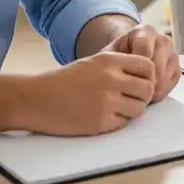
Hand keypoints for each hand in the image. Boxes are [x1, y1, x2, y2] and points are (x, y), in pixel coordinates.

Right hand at [18, 52, 157, 135]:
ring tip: (115, 109)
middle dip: (142, 97)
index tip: (139, 84)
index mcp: (110, 60)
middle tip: (131, 100)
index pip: (148, 66)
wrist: (35, 99)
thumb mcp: (93, 63)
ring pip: (139, 109)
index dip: (148, 77)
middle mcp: (111, 78)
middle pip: (148, 89)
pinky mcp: (100, 121)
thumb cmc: (63, 81)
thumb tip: (148, 77)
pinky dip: (117, 122)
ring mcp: (106, 101)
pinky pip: (123, 123)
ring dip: (131, 111)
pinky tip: (102, 117)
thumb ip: (119, 67)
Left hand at [103, 24, 180, 101]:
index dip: (133, 66)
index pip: (144, 49)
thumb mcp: (108, 55)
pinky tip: (146, 93)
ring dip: (149, 89)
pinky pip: (170, 85)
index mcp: (145, 31)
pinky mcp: (177, 69)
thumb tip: (120, 78)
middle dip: (141, 82)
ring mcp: (172, 54)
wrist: (125, 58)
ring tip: (135, 93)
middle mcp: (163, 39)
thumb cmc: (115, 57)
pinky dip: (158, 92)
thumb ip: (113, 62)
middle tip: (127, 91)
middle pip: (156, 66)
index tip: (122, 76)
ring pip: (164, 77)